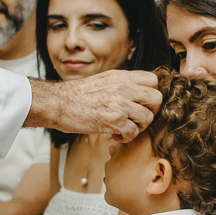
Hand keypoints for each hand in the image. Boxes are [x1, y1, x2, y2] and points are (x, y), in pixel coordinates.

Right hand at [27, 70, 161, 142]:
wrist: (59, 103)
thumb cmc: (77, 95)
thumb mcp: (103, 80)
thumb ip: (122, 84)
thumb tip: (137, 93)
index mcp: (121, 76)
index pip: (153, 80)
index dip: (151, 94)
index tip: (142, 103)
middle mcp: (124, 87)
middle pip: (157, 98)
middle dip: (151, 111)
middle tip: (138, 118)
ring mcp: (120, 103)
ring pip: (148, 118)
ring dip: (138, 127)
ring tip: (125, 129)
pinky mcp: (114, 120)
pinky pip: (133, 132)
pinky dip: (127, 138)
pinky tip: (116, 136)